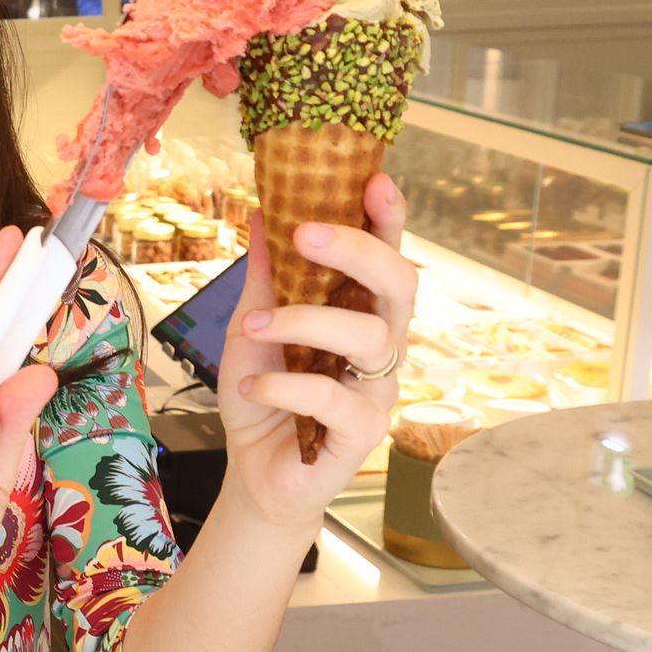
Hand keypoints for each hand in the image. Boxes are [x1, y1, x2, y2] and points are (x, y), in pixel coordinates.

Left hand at [216, 173, 417, 523]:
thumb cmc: (263, 396)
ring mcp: (378, 390)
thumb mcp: (251, 327)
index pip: (387, 256)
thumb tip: (262, 213)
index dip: (389, 218)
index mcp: (360, 311)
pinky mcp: (363, 433)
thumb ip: (265, 277)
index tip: (374, 179)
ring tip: (254, 327)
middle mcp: (381, 345)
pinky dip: (284, 384)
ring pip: (368, 337)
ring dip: (303, 321)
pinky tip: (252, 386)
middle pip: (399, 284)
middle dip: (357, 249)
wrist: (254, 471)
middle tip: (305, 233)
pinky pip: (333, 397)